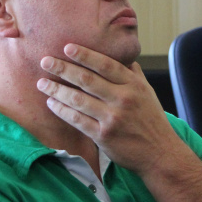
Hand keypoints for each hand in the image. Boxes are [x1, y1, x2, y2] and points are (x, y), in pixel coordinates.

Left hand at [37, 43, 180, 173]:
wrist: (160, 153)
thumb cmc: (152, 121)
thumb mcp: (148, 93)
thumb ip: (133, 74)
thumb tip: (122, 55)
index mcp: (134, 85)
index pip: (106, 65)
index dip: (85, 55)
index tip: (67, 47)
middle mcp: (123, 99)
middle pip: (87, 79)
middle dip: (63, 68)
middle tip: (45, 61)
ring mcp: (112, 118)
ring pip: (78, 99)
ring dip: (56, 90)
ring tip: (42, 83)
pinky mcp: (103, 136)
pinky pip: (77, 120)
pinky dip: (62, 110)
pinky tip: (52, 104)